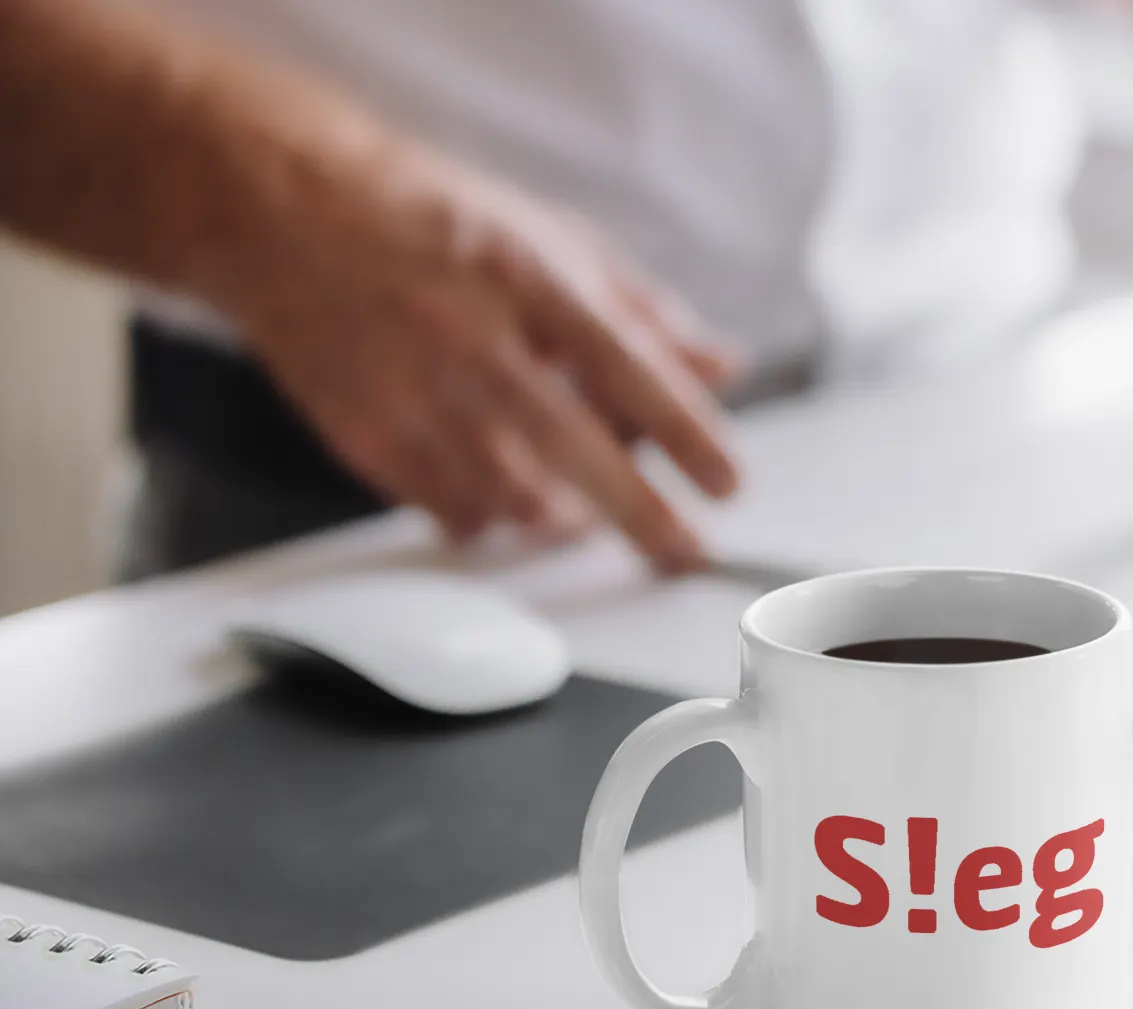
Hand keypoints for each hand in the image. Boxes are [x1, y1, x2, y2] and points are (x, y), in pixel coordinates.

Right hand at [213, 145, 741, 571]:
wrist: (281, 210)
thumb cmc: (434, 224)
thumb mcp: (552, 239)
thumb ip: (643, 312)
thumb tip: (722, 368)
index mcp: (526, 272)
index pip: (627, 363)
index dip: (686, 431)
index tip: (729, 484)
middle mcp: (467, 332)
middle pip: (574, 449)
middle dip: (643, 518)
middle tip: (687, 554)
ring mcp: (409, 388)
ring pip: (515, 500)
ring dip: (565, 515)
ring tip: (578, 492)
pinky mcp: (364, 435)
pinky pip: (456, 515)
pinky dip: (495, 515)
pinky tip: (501, 480)